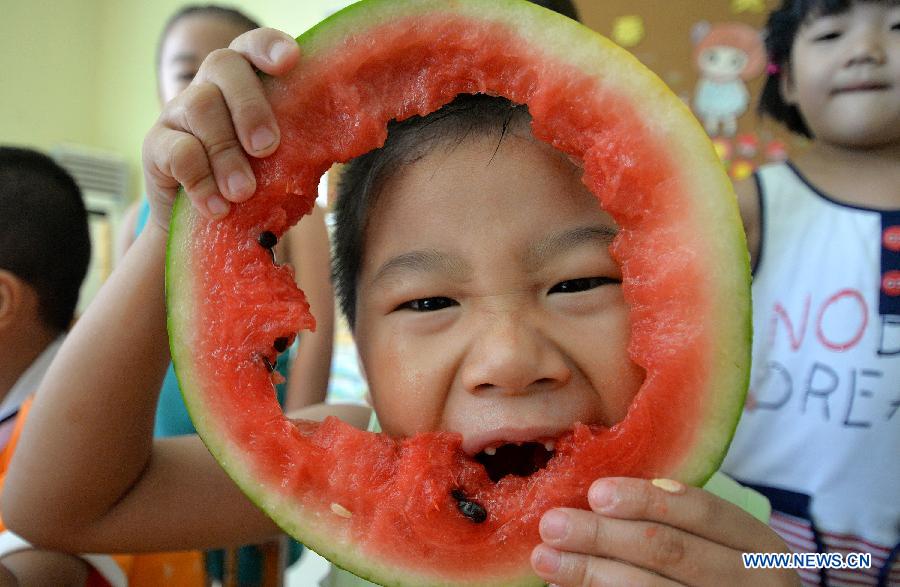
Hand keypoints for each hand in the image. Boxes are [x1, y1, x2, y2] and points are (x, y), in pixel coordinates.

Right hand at [141, 27, 299, 230]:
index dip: (268, 46)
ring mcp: (179, 112)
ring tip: (243, 193)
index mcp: (247, 83)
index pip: (252, 47)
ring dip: (227, 153)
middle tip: (267, 148)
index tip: (290, 61)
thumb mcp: (281, 166)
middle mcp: (210, 86)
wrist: (204, 230)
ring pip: (201, 107)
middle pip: (223, 65)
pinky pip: (178, 152)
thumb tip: (329, 148)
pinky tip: (218, 208)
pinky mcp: (156, 145)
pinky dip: (202, 181)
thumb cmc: (254, 188)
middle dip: (250, 106)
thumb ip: (298, 149)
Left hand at [531, 477, 799, 585]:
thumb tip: (597, 495)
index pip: (702, 511)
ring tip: (546, 558)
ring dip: (591, 573)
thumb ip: (674, 518)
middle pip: (670, 551)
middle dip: (603, 536)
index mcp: (759, 546)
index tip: (595, 492)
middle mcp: (754, 582)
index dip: (646, 500)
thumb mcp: (719, 545)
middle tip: (553, 523)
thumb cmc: (721, 576)